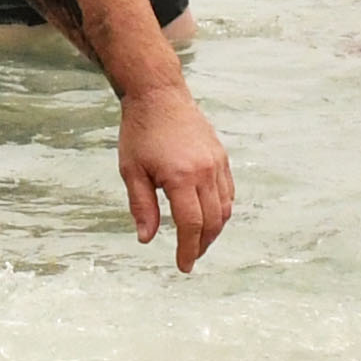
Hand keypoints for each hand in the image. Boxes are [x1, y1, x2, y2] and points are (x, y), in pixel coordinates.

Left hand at [115, 82, 233, 272]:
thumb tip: (146, 239)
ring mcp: (217, 163)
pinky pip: (228, 191)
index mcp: (181, 177)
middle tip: (190, 257)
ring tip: (198, 241)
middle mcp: (205, 171)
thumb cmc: (140, 132)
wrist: (158, 94)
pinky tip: (208, 217)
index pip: (191, 225)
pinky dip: (221, 209)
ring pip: (225, 208)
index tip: (183, 266)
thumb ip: (141, 206)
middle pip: (212, 221)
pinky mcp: (221, 156)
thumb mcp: (131, 171)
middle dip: (202, 245)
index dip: (188, 250)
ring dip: (214, 230)